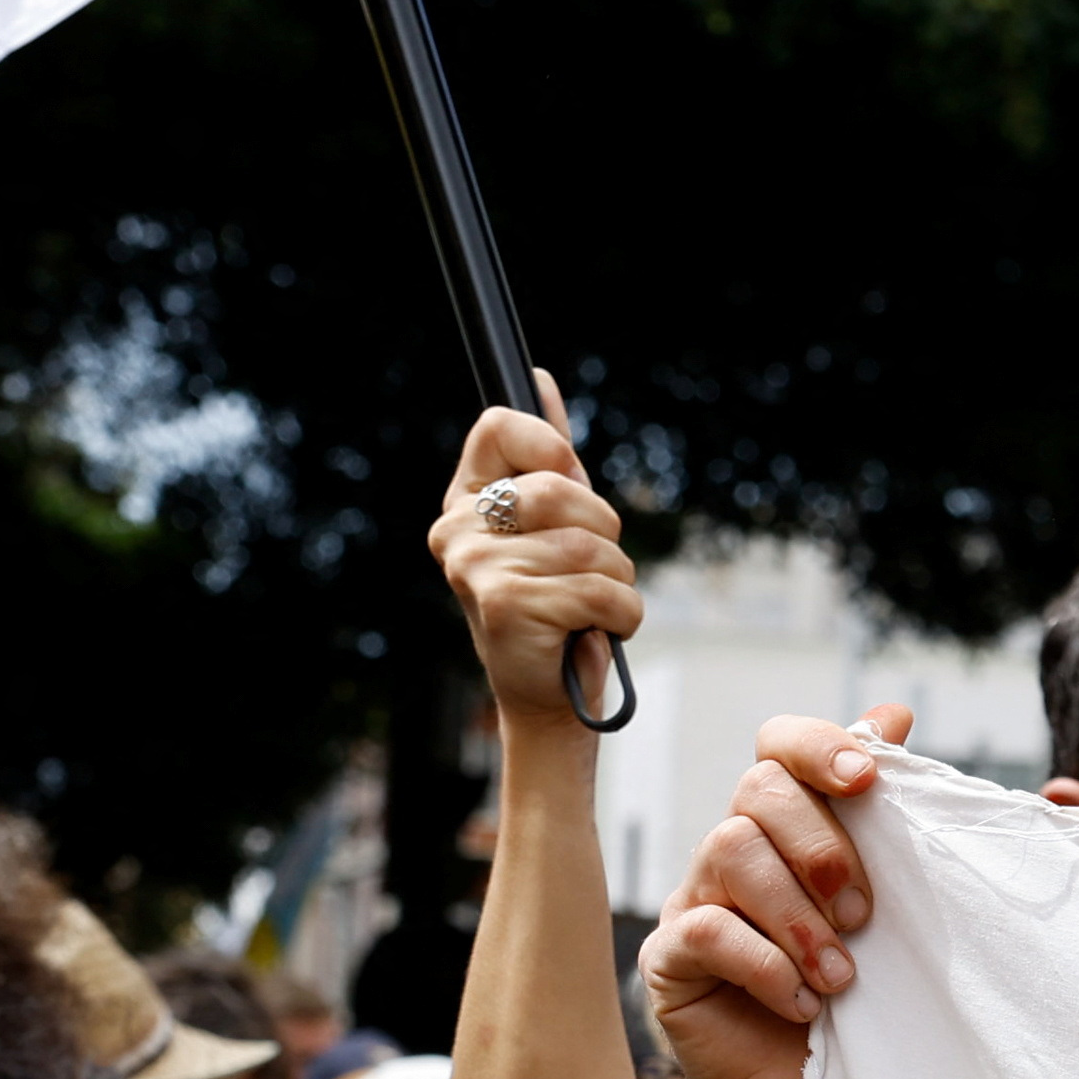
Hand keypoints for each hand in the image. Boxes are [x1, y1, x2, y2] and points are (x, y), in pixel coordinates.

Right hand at [429, 384, 645, 727]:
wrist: (551, 698)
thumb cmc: (557, 607)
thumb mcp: (555, 525)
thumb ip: (547, 458)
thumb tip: (540, 381)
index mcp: (465, 500)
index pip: (499, 426)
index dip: (549, 447)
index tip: (568, 481)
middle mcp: (458, 530)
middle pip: (562, 489)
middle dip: (604, 533)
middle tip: (592, 570)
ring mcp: (475, 567)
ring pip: (589, 546)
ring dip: (617, 581)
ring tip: (593, 607)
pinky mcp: (504, 606)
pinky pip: (598, 589)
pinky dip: (620, 614)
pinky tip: (594, 631)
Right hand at [639, 707, 914, 1078]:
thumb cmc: (869, 1010)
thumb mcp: (897, 914)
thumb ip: (892, 819)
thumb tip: (894, 711)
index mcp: (788, 829)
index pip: (779, 746)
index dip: (818, 745)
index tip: (868, 778)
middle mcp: (734, 852)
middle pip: (756, 789)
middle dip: (821, 845)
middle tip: (864, 915)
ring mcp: (694, 902)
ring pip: (728, 849)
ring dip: (797, 914)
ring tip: (842, 976)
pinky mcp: (669, 963)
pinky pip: (704, 930)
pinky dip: (766, 964)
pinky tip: (805, 1006)